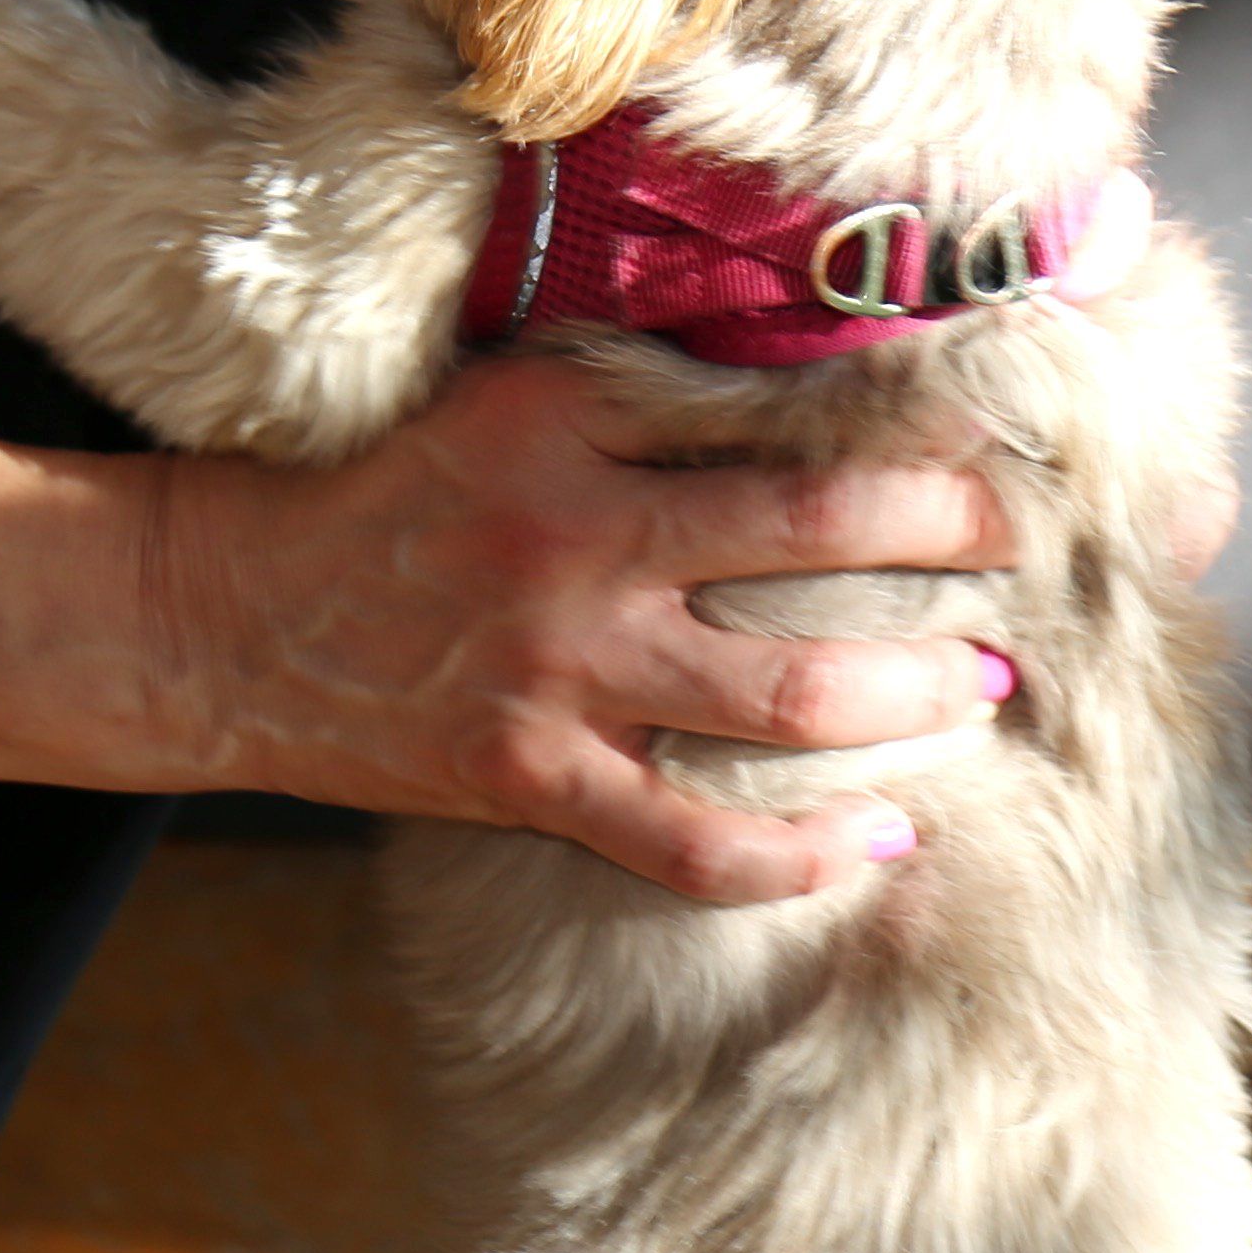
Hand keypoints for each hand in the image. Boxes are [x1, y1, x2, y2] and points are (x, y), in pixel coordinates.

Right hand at [145, 353, 1011, 901]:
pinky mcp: (533, 781)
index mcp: (574, 422)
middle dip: (951, 548)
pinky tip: (880, 841)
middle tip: (1025, 559)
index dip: (911, 435)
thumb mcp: (504, 401)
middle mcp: (582, 541)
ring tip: (979, 686)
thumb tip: (810, 397)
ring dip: (911, 693)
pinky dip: (800, 855)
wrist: (226, 616)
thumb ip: (644, 399)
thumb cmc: (386, 495)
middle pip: (821, 535)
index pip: (778, 414)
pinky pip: (694, 843)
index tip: (994, 449)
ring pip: (788, 693)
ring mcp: (563, 673)